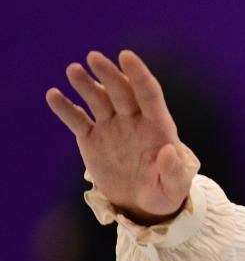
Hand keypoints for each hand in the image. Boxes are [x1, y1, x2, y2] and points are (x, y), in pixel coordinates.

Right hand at [46, 50, 195, 224]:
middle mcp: (134, 121)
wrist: (143, 204)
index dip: (138, 75)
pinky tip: (53, 96)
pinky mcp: (92, 139)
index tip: (126, 56)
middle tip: (94, 57)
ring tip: (73, 70)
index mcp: (158, 127)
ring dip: (86, 84)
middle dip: (109, 74)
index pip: (149, 94)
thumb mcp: (174, 187)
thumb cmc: (166, 193)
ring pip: (98, 100)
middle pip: (121, 92)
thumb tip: (169, 152)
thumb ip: (173, 171)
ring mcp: (112, 127)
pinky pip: (77, 120)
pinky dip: (66, 108)